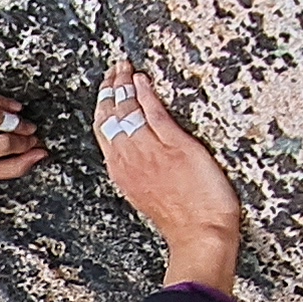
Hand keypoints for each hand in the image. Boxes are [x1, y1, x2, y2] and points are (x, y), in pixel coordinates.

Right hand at [89, 56, 243, 293]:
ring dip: (125, 84)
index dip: (103, 105)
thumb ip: (139, 171)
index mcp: (122, 171)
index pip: (104, 130)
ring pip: (128, 110)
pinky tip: (143, 80)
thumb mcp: (147, 194)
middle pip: (111, 115)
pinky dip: (145, 93)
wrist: (200, 234)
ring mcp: (152, 151)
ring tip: (126, 67)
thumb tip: (136, 154)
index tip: (106, 88)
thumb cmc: (182, 221)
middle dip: (111, 88)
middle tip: (114, 69)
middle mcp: (130, 158)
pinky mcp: (175, 146)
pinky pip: (154, 113)